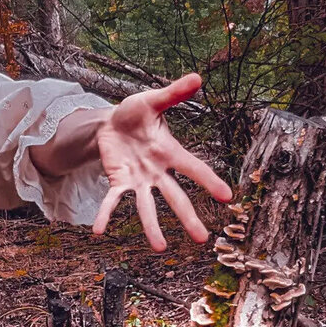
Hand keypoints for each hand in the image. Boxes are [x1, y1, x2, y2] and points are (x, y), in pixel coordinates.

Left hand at [93, 73, 232, 252]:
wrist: (110, 122)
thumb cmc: (136, 113)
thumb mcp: (152, 101)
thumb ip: (173, 93)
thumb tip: (197, 77)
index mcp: (170, 152)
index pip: (194, 168)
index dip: (210, 181)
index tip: (227, 197)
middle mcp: (157, 172)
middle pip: (175, 197)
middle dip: (188, 217)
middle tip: (202, 240)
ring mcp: (138, 180)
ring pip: (147, 207)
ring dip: (152, 227)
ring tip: (160, 248)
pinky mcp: (117, 182)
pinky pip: (111, 201)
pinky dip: (105, 214)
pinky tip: (98, 231)